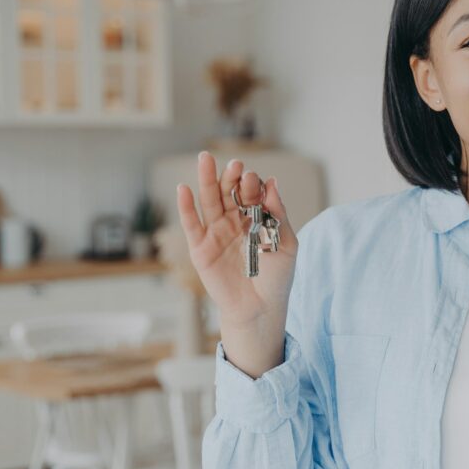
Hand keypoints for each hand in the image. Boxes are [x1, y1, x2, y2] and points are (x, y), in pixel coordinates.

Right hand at [175, 152, 297, 330]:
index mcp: (256, 218)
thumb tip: (273, 183)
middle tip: (235, 164)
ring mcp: (216, 233)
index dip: (252, 184)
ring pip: (209, 201)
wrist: (260, 309)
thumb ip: (278, 214)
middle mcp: (234, 221)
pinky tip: (184, 188)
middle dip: (230, 177)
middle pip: (229, 192)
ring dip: (207, 180)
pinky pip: (191, 224)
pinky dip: (186, 206)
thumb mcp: (285, 243)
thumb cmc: (276, 277)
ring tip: (205, 160)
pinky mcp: (200, 248)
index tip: (254, 178)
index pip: (252, 193)